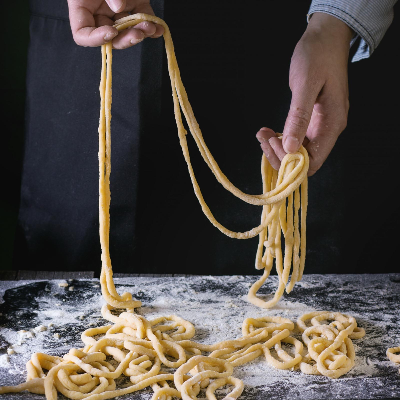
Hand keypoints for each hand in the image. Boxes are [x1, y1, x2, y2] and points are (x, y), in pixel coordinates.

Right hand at [67, 0, 163, 48]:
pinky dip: (152, 27)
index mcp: (83, 5)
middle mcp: (100, 11)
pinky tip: (159, 28)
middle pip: (110, 38)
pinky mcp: (136, 5)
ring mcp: (119, 10)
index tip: (111, 32)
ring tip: (151, 27)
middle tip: (138, 34)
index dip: (96, 39)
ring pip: (127, 32)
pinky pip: (143, 21)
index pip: (83, 34)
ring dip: (140, 33)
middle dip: (125, 39)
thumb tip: (119, 7)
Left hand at [256, 13, 352, 175]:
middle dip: (280, 155)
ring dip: (277, 147)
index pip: (313, 162)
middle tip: (263, 138)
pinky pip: (296, 139)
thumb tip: (290, 147)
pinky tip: (268, 131)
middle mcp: (328, 130)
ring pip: (297, 151)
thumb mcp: (306, 84)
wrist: (326, 37)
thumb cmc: (317, 56)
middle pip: (303, 160)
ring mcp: (321, 126)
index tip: (274, 143)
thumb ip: (299, 117)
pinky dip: (281, 138)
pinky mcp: (312, 121)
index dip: (290, 161)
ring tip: (262, 134)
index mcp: (332, 124)